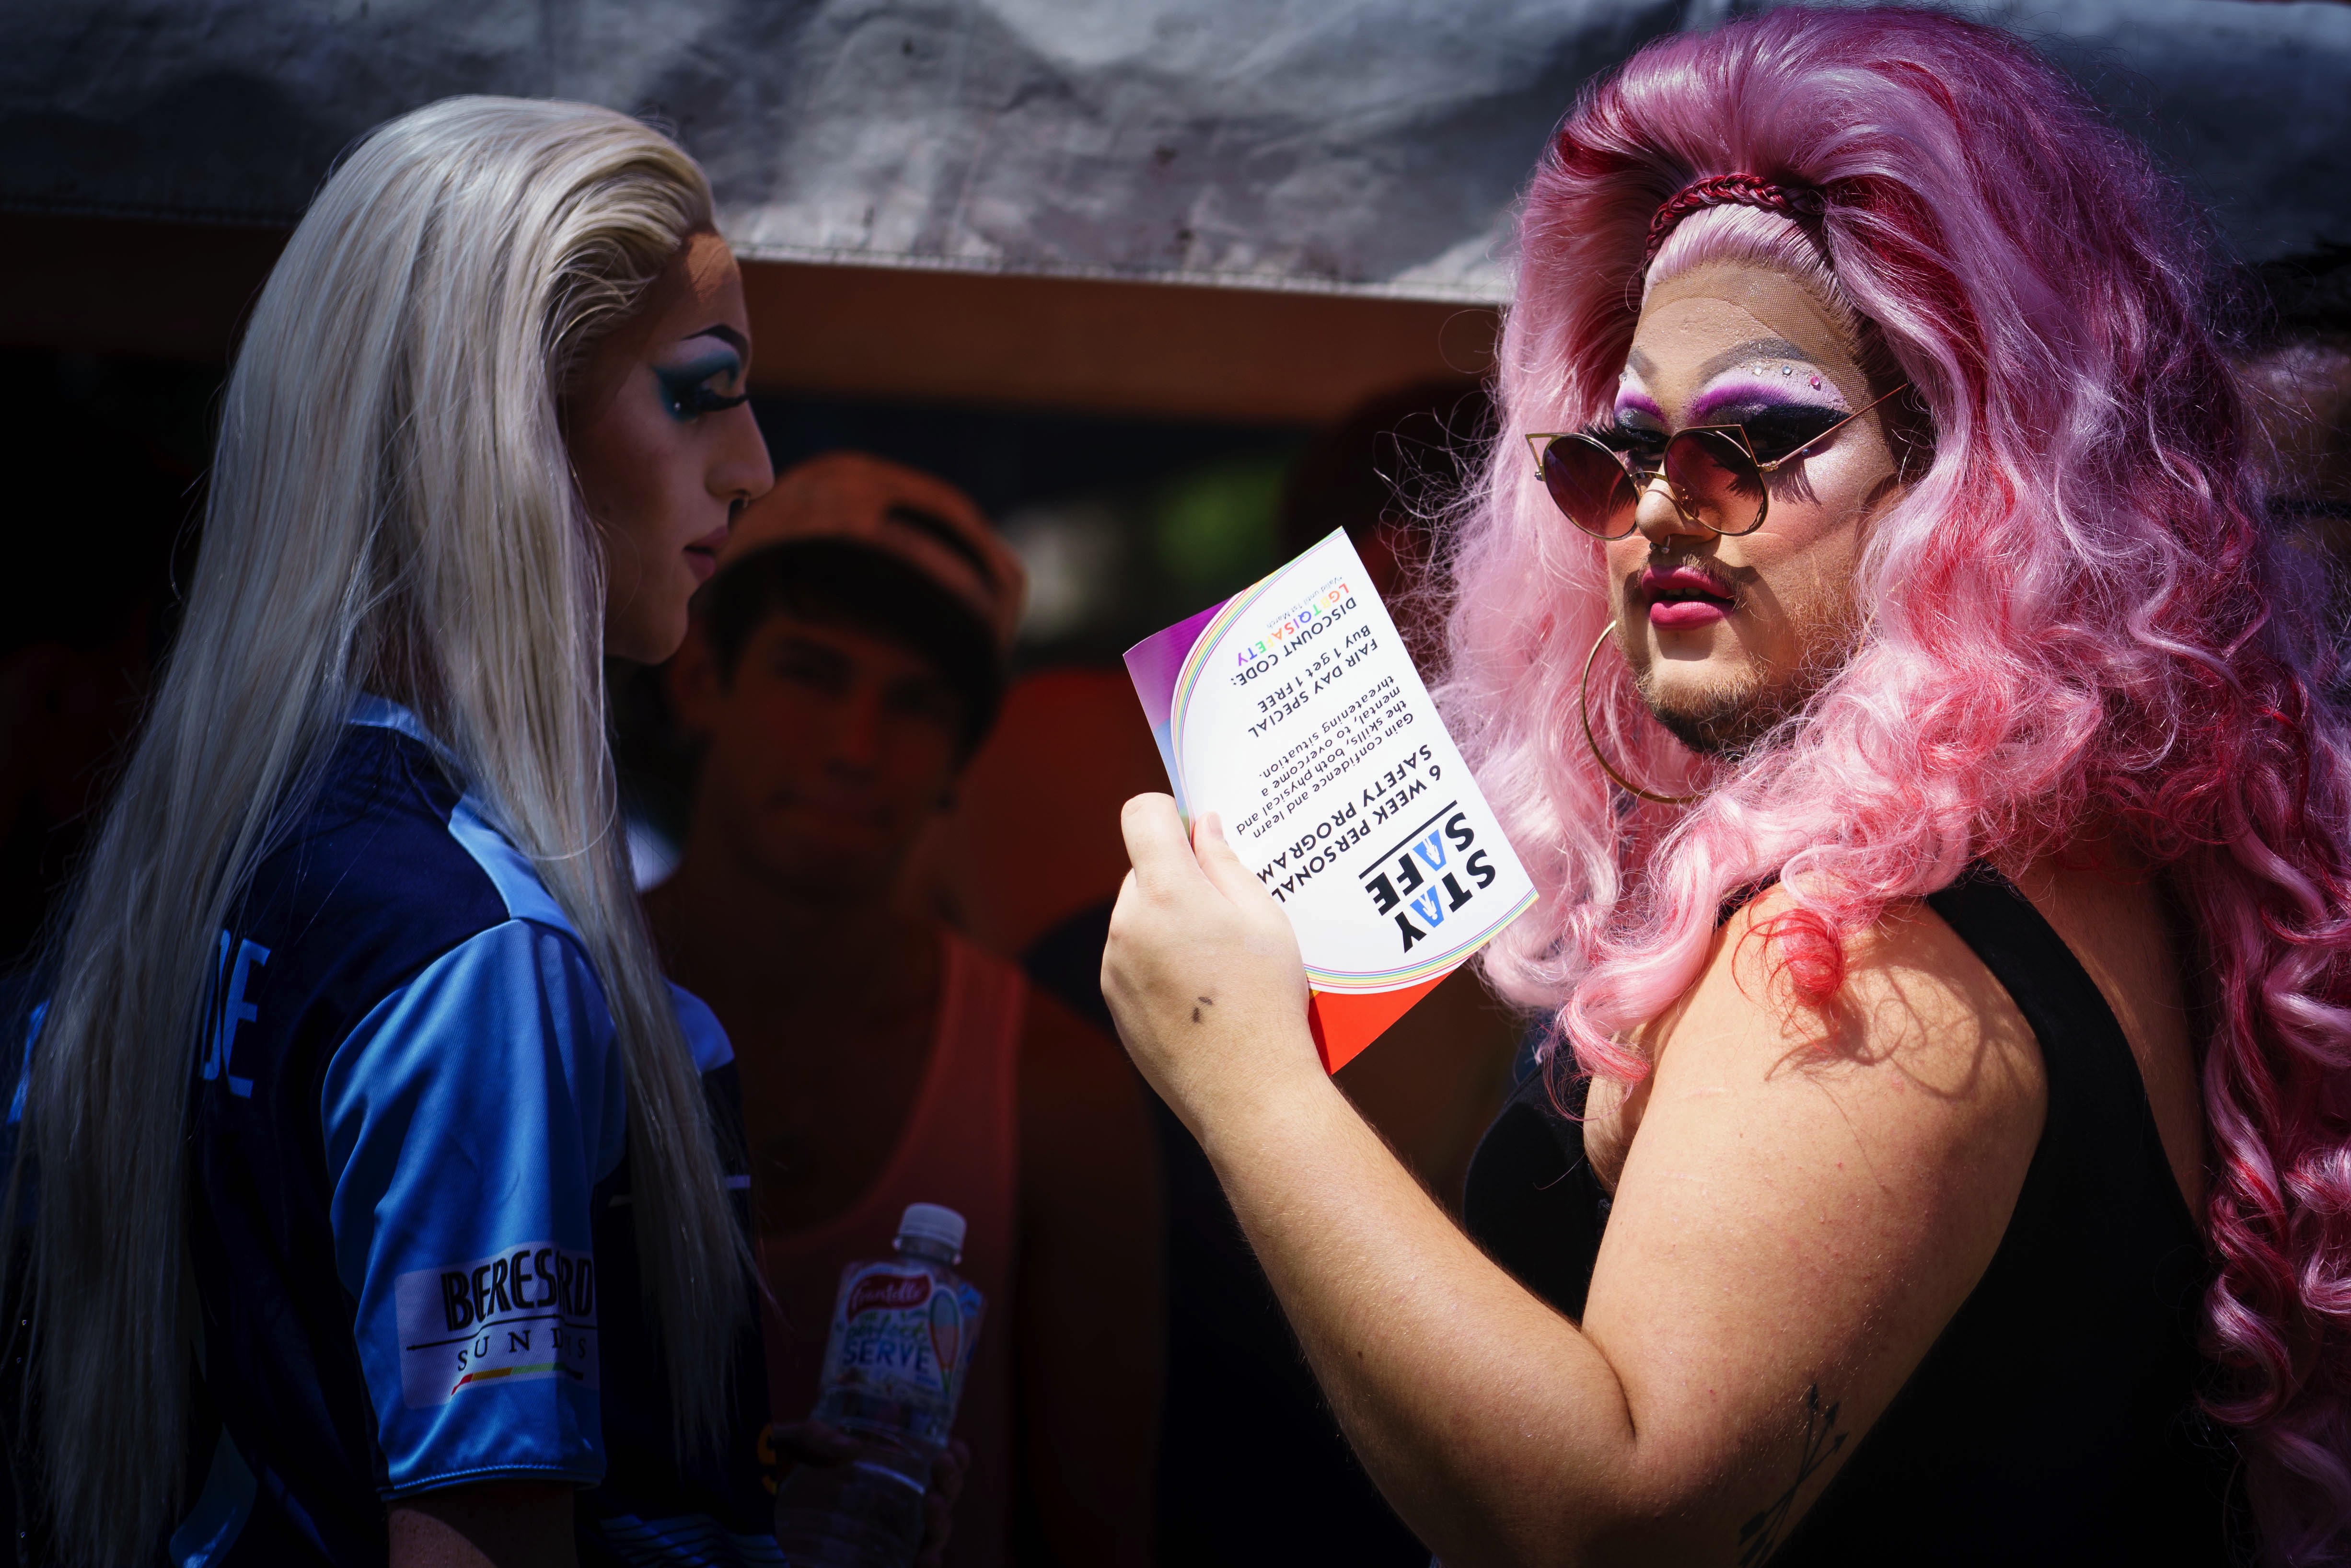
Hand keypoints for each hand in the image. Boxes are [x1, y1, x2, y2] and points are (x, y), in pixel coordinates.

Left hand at [767, 1421, 967, 1567]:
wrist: (720, 1522)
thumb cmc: (752, 1485)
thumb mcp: (777, 1449)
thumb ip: (806, 1436)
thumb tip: (846, 1445)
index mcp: (868, 1481)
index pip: (920, 1471)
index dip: (949, 1461)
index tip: (954, 1445)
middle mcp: (879, 1517)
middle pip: (934, 1505)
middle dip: (952, 1484)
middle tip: (945, 1462)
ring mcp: (874, 1550)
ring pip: (928, 1542)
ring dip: (943, 1522)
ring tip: (935, 1500)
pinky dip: (926, 1567)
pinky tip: (928, 1555)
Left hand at [1101, 795, 1321, 1137]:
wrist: (1247, 1092)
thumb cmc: (1267, 1000)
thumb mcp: (1265, 919)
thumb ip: (1226, 863)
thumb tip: (1202, 826)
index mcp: (1166, 892)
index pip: (1143, 814)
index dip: (1170, 812)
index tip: (1198, 833)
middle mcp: (1127, 924)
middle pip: (1142, 869)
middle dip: (1178, 876)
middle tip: (1228, 910)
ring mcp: (1113, 966)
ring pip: (1136, 915)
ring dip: (1168, 919)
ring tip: (1219, 959)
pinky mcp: (1114, 1002)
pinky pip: (1131, 958)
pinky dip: (1159, 959)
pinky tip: (1201, 990)